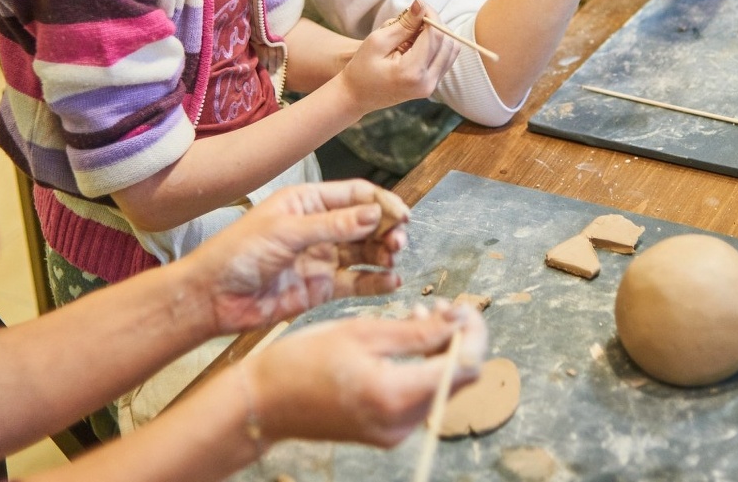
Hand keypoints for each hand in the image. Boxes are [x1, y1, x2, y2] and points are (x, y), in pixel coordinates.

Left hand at [182, 180, 412, 333]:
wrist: (212, 298)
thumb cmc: (237, 254)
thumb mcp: (286, 232)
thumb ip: (333, 225)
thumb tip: (375, 214)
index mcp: (307, 202)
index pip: (355, 195)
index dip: (381, 202)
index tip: (402, 215)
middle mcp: (318, 228)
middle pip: (365, 223)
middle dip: (386, 229)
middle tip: (398, 241)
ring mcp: (321, 258)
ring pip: (364, 252)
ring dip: (383, 254)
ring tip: (393, 258)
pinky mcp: (321, 288)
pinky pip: (356, 282)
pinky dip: (376, 282)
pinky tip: (391, 282)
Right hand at [249, 301, 488, 447]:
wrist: (264, 402)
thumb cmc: (302, 362)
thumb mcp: (362, 332)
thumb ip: (417, 331)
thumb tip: (459, 320)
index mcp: (396, 396)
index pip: (465, 367)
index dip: (473, 334)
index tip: (464, 307)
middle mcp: (401, 423)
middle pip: (457, 380)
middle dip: (456, 339)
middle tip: (440, 306)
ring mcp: (394, 432)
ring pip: (441, 387)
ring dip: (439, 350)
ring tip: (418, 316)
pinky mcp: (386, 430)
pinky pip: (420, 397)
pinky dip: (421, 367)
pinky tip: (404, 342)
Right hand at [340, 0, 457, 113]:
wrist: (357, 96)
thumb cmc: (361, 68)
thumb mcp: (378, 41)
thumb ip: (404, 24)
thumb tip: (422, 4)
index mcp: (412, 72)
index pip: (436, 35)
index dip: (431, 15)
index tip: (419, 5)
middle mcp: (427, 82)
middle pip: (448, 42)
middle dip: (435, 25)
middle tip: (414, 20)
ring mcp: (431, 86)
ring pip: (451, 50)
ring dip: (438, 35)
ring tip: (414, 33)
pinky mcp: (431, 86)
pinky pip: (446, 59)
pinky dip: (437, 46)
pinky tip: (417, 44)